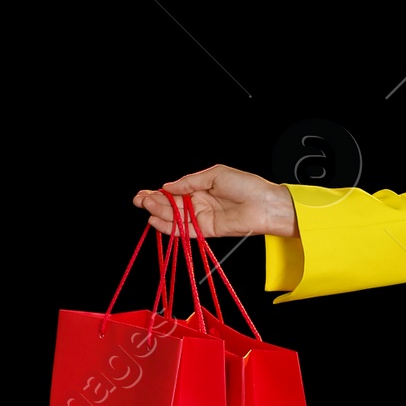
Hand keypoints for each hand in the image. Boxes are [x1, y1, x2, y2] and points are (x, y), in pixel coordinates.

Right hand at [132, 166, 296, 241]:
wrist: (266, 204)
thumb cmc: (247, 186)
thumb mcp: (215, 175)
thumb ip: (190, 182)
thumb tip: (168, 186)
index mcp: (201, 188)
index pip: (174, 192)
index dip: (158, 193)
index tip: (144, 193)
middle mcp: (200, 203)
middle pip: (172, 205)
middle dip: (154, 203)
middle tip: (139, 201)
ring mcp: (203, 217)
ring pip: (176, 217)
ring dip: (159, 213)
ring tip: (146, 208)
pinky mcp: (207, 231)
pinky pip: (185, 230)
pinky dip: (171, 227)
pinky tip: (157, 221)